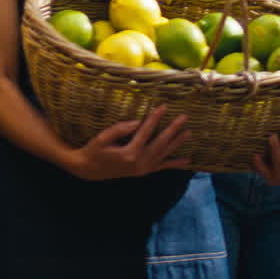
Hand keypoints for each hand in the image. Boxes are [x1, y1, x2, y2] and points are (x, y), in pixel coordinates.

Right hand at [69, 105, 190, 180]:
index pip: (145, 132)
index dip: (155, 118)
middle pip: (160, 143)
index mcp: (129, 154)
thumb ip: (120, 129)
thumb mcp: (102, 138)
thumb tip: (138, 122)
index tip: (164, 106)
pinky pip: (162, 167)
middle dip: (173, 129)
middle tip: (184, 117)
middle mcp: (139, 163)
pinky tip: (187, 161)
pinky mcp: (143, 172)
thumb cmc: (94, 151)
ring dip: (177, 143)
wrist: (90, 170)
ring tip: (189, 132)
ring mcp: (143, 169)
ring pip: (164, 154)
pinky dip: (175, 164)